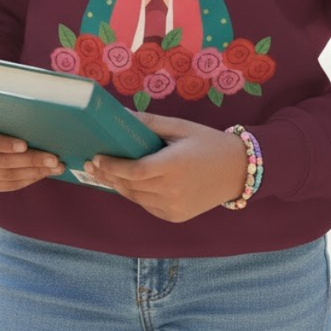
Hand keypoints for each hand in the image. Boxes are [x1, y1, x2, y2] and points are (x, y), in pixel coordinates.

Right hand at [0, 113, 63, 191]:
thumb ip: (7, 111)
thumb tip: (40, 113)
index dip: (3, 144)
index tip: (25, 144)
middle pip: (0, 161)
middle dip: (31, 160)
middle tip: (54, 158)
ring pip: (7, 176)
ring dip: (34, 172)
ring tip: (55, 167)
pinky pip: (7, 185)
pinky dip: (27, 179)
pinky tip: (43, 173)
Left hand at [83, 113, 247, 222]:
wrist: (238, 170)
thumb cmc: (208, 143)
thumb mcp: (180, 127)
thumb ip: (149, 122)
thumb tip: (121, 114)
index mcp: (174, 166)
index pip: (133, 171)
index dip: (111, 166)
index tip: (97, 156)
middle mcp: (172, 191)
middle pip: (130, 185)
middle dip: (108, 175)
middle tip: (92, 164)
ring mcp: (173, 207)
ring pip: (135, 198)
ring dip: (118, 185)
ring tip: (104, 173)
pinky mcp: (175, 217)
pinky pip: (147, 205)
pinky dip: (136, 194)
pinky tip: (127, 183)